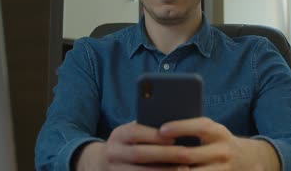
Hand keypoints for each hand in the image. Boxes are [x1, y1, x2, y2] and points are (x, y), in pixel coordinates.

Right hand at [74, 121, 188, 170]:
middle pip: (139, 154)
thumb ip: (149, 130)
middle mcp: (113, 153)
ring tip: (185, 169)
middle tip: (186, 154)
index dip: (155, 135)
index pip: (135, 132)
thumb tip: (176, 124)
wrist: (104, 163)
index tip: (176, 137)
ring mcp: (114, 170)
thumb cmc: (130, 145)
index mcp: (118, 135)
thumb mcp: (133, 134)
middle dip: (164, 154)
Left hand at [158, 117, 280, 170]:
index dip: (180, 127)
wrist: (246, 160)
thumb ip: (189, 129)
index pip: (199, 126)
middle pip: (190, 154)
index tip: (161, 129)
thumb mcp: (208, 132)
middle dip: (167, 154)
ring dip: (170, 170)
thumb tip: (158, 127)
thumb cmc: (214, 142)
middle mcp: (223, 150)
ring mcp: (223, 169)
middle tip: (147, 154)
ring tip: (151, 167)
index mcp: (217, 131)